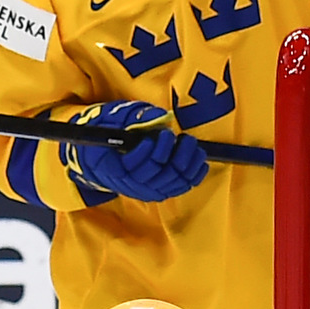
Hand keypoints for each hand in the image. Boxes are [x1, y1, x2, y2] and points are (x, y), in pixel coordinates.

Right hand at [61, 101, 208, 201]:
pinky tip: (198, 157)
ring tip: (186, 141)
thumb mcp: (117, 119)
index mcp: (111, 168)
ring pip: (171, 181)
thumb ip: (134, 119)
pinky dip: (194, 172)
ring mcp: (149, 190)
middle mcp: (131, 184)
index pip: (128, 169)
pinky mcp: (164, 191)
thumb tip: (160, 117)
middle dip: (166, 153)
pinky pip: (183, 186)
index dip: (141, 155)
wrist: (111, 155)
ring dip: (184, 160)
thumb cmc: (114, 133)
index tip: (148, 140)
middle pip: (153, 176)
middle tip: (170, 135)